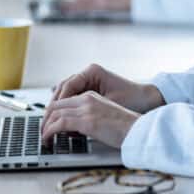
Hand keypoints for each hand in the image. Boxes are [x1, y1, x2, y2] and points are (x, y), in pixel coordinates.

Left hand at [41, 91, 138, 147]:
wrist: (137, 129)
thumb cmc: (125, 127)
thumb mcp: (104, 116)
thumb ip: (89, 116)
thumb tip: (74, 128)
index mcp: (92, 96)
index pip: (65, 100)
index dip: (53, 111)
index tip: (48, 123)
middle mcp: (88, 99)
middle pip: (56, 104)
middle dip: (45, 118)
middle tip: (42, 131)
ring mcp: (86, 108)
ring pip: (55, 113)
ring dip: (45, 126)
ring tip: (43, 137)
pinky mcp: (86, 120)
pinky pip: (59, 123)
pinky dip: (49, 131)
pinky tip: (48, 139)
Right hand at [49, 63, 164, 113]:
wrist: (147, 100)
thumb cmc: (132, 99)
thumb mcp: (107, 104)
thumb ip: (86, 108)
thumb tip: (65, 117)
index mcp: (92, 71)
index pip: (67, 86)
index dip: (57, 102)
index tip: (51, 115)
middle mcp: (88, 74)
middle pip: (63, 89)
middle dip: (54, 106)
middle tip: (47, 121)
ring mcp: (89, 81)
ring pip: (66, 94)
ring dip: (59, 107)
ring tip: (52, 122)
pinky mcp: (91, 90)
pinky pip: (73, 98)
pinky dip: (67, 108)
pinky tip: (63, 119)